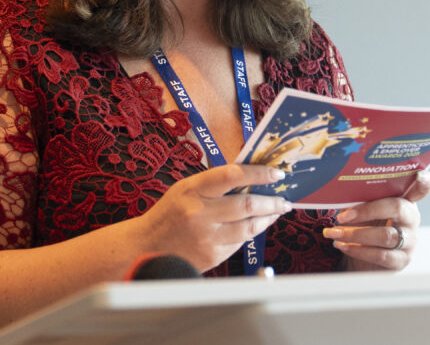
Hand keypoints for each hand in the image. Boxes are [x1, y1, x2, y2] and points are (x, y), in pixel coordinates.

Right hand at [135, 164, 291, 270]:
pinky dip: (251, 233)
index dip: (258, 173)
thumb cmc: (170, 214)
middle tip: (283, 198)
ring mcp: (207, 238)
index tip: (276, 173)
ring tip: (276, 211)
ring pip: (249, 227)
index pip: (232, 175)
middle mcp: (199, 213)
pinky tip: (256, 227)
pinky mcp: (212, 256)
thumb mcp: (186, 189)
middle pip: (247, 204)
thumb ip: (214, 184)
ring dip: (268, 218)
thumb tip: (251, 178)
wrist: (146, 247)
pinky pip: (240, 243)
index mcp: (192, 190)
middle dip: (271, 201)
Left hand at [322, 170, 429, 270]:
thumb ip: (361, 198)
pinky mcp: (401, 260)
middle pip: (397, 208)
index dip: (423, 182)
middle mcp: (411, 219)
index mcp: (405, 200)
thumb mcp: (364, 208)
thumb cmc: (365, 225)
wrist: (363, 257)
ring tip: (335, 234)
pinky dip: (358, 250)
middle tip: (342, 216)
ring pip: (386, 235)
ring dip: (355, 234)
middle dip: (366, 210)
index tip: (420, 174)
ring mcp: (409, 241)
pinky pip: (381, 255)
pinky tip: (342, 246)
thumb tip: (341, 191)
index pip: (421, 189)